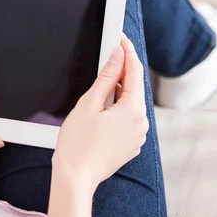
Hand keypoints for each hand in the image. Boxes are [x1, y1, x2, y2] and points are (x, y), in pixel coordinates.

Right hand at [53, 34, 148, 188]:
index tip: (120, 39)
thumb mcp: (89, 103)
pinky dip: (117, 109)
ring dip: (118, 92)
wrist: (75, 177)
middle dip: (121, 72)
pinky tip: (100, 111)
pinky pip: (127, 119)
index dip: (127, 51)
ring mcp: (137, 136)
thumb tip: (117, 55)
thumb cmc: (77, 144)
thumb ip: (106, 77)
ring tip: (97, 91)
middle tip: (105, 59)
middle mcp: (141, 124)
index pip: (135, 71)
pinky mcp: (130, 145)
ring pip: (130, 104)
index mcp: (133, 110)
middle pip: (134, 88)